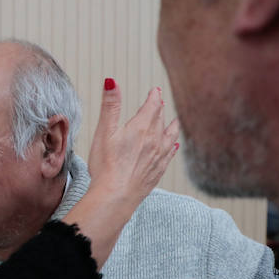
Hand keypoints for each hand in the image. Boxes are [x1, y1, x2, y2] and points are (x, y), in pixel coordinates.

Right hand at [86, 80, 178, 208]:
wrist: (116, 195)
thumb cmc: (106, 166)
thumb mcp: (104, 131)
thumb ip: (110, 105)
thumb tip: (112, 82)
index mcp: (141, 127)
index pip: (152, 106)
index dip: (154, 97)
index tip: (155, 91)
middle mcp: (155, 140)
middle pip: (160, 119)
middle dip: (160, 109)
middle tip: (160, 102)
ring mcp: (159, 156)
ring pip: (169, 136)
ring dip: (171, 126)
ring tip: (174, 121)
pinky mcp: (158, 171)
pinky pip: (170, 154)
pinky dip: (173, 146)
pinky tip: (174, 146)